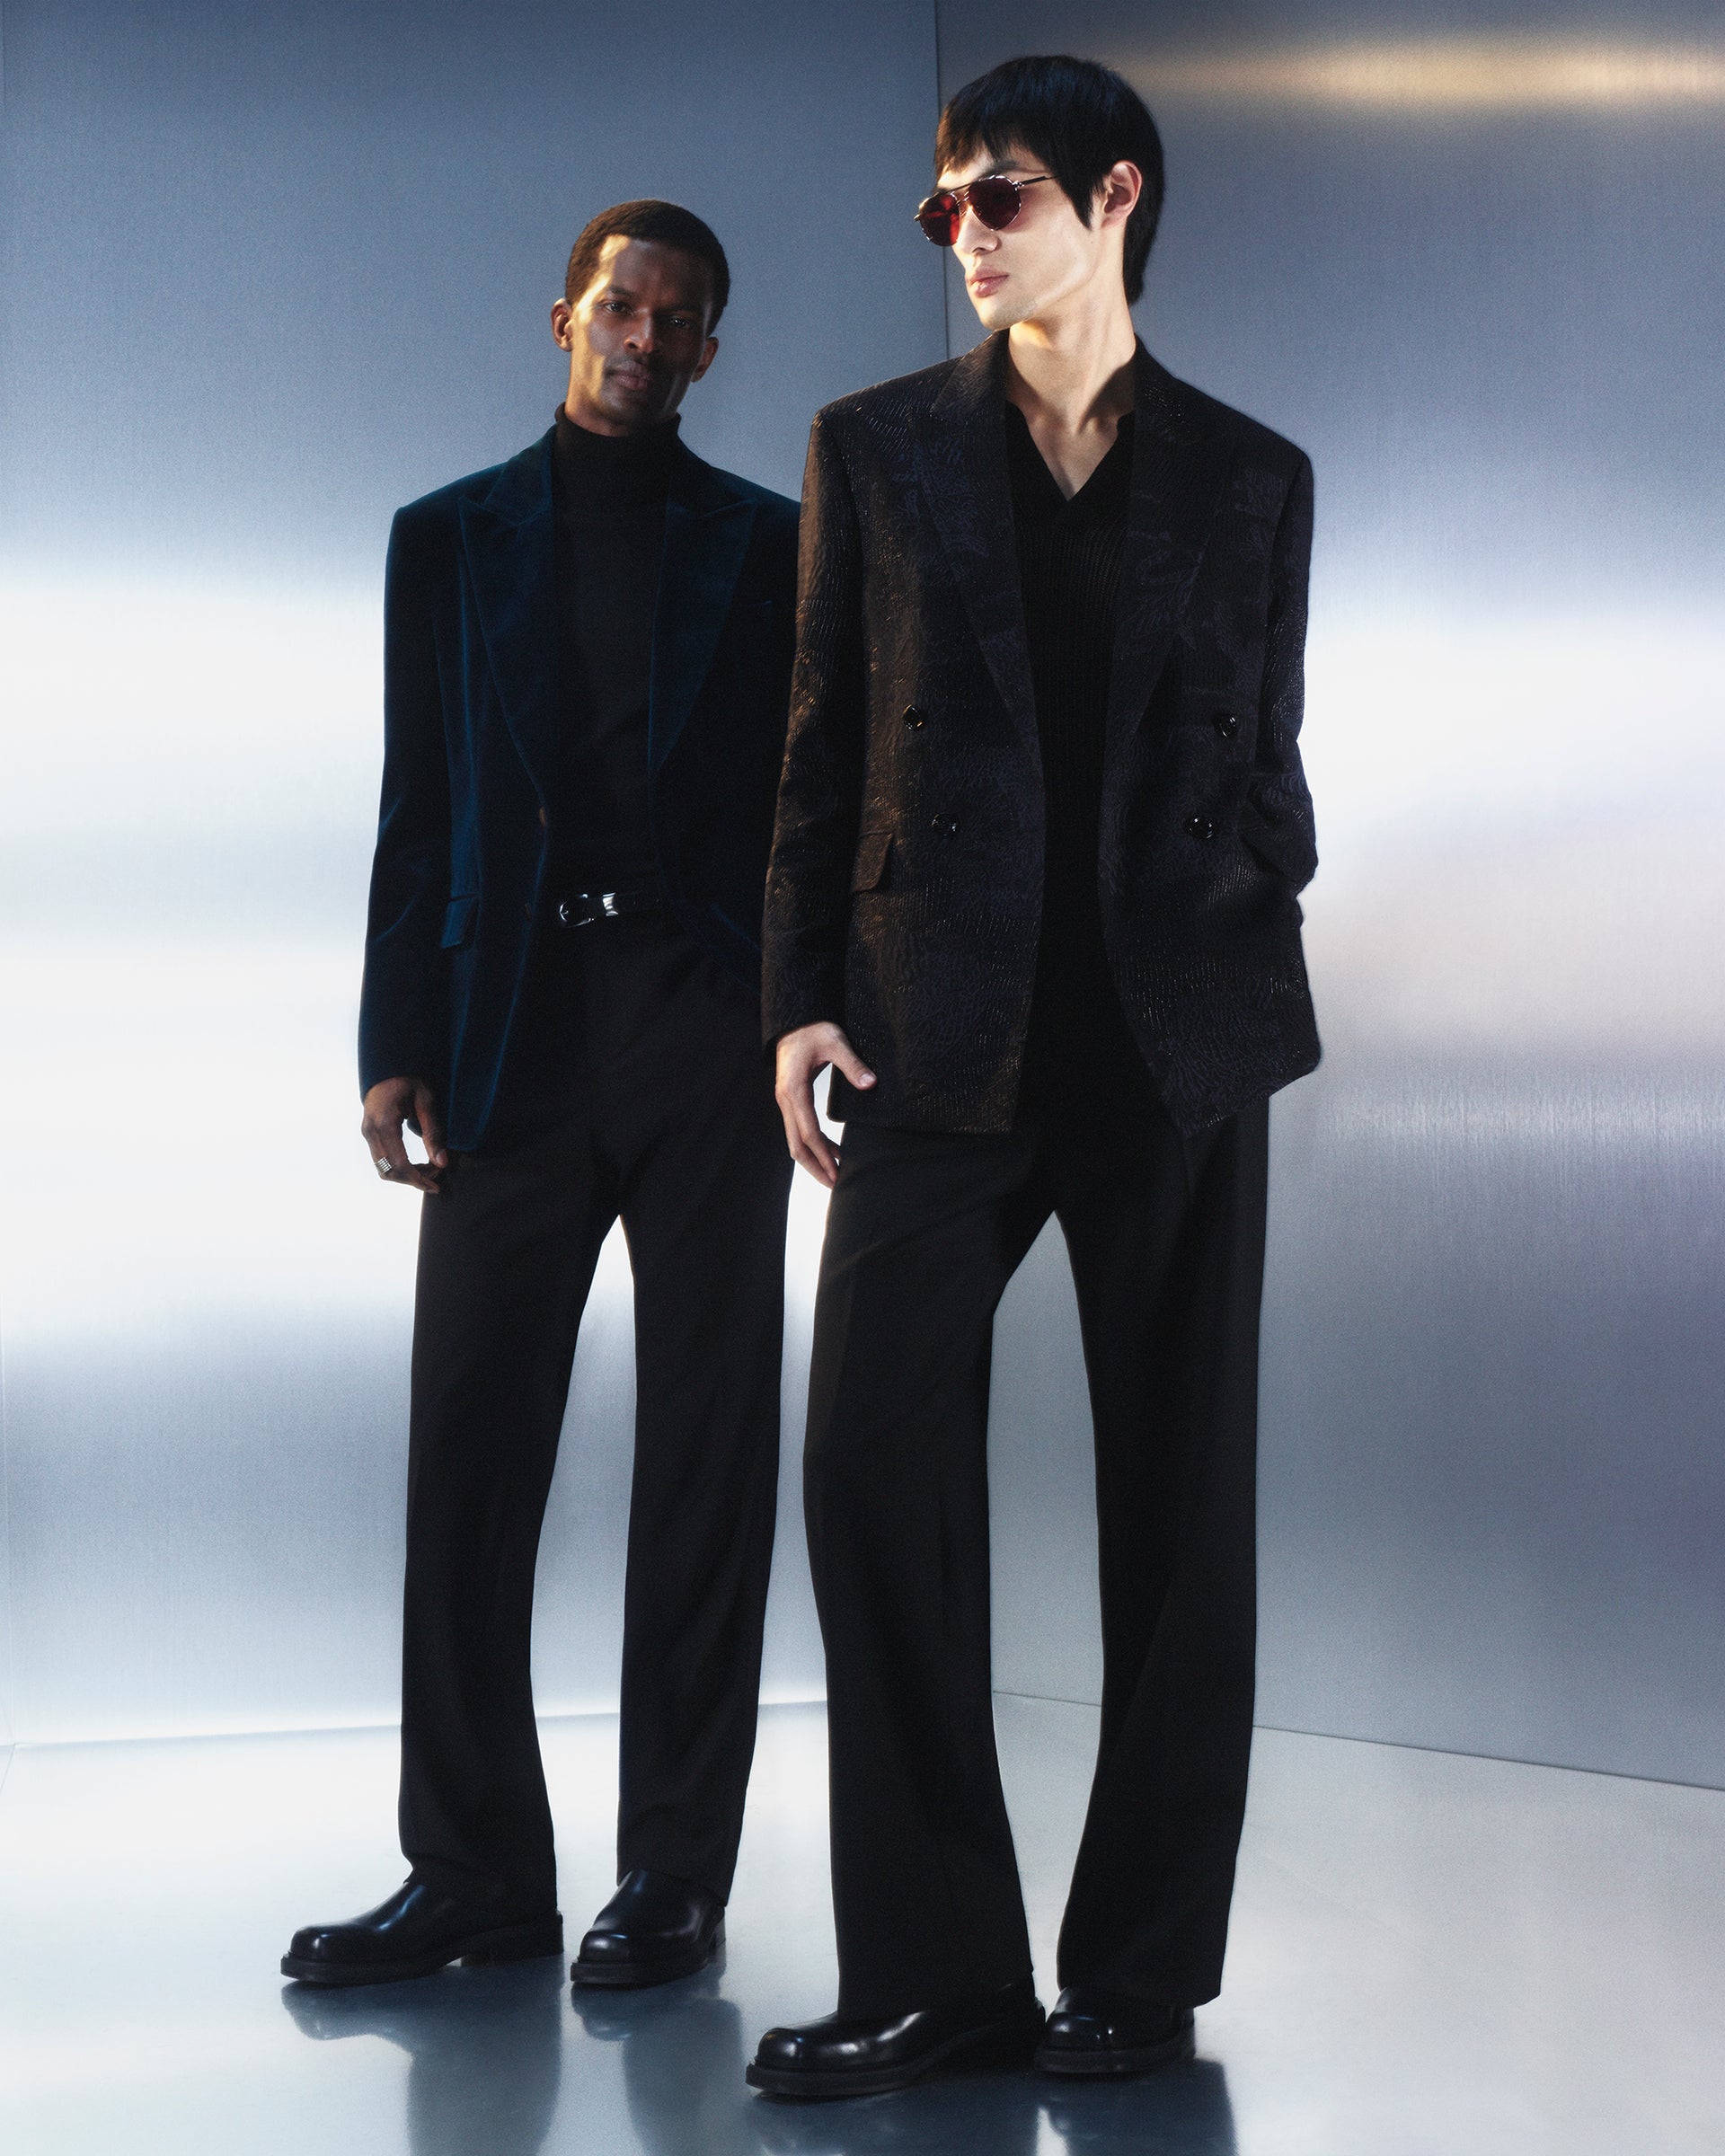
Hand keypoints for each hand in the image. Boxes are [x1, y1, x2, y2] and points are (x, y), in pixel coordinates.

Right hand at [361, 1076, 448, 1194]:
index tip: (437, 1186)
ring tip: (429, 1171)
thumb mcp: (426, 1103)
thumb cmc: (409, 1081)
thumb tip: (442, 1163)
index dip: (418, 1180)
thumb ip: (433, 1133)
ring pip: (383, 1169)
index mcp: (384, 1124)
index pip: (399, 1164)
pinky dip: (399, 1168)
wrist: (388, 1069)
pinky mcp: (369, 1134)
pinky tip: (417, 1165)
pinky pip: (381, 1160)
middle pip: (389, 1171)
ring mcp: (367, 1133)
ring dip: (406, 1176)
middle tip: (437, 1178)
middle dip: (414, 1180)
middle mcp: (371, 1131)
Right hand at [774, 1022, 875, 1186]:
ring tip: (835, 1175)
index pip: (809, 1133)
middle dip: (815, 1167)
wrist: (794, 1019)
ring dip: (814, 1159)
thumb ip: (852, 1064)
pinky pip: (800, 1129)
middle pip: (796, 1145)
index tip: (837, 1172)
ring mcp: (787, 1101)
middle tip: (835, 1185)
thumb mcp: (835, 1042)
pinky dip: (814, 1145)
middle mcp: (786, 1100)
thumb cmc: (813, 1028)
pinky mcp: (792, 1099)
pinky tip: (833, 1151)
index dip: (823, 1155)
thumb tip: (871, 1084)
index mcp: (795, 1090)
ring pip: (795, 1140)